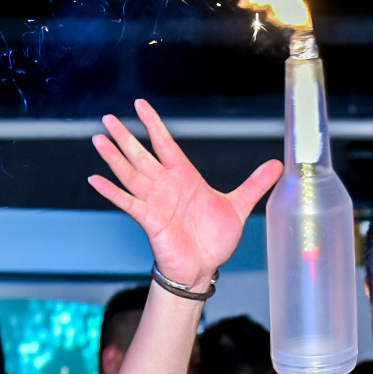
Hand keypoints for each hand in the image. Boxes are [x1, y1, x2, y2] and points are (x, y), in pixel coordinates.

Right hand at [89, 99, 282, 288]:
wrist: (203, 268)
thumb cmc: (215, 240)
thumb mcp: (239, 206)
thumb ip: (255, 183)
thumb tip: (278, 165)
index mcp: (185, 177)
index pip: (165, 143)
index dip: (153, 124)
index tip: (140, 105)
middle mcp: (166, 186)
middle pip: (141, 155)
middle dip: (124, 137)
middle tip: (107, 117)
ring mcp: (155, 202)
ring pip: (130, 174)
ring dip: (114, 157)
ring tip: (98, 139)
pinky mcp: (149, 220)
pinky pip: (127, 202)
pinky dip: (111, 191)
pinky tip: (95, 180)